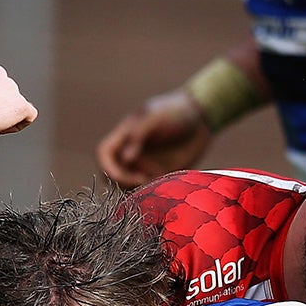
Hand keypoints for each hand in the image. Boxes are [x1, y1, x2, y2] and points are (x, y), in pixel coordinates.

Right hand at [96, 91, 210, 187]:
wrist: (201, 117)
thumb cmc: (176, 111)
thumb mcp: (155, 117)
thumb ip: (139, 135)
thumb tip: (126, 159)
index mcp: (125, 136)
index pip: (104, 155)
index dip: (108, 168)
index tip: (124, 175)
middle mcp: (131, 153)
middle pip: (112, 175)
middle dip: (123, 183)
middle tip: (143, 181)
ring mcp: (146, 166)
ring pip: (130, 186)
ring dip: (138, 191)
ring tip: (158, 183)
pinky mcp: (161, 175)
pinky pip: (151, 190)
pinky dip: (154, 193)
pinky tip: (168, 186)